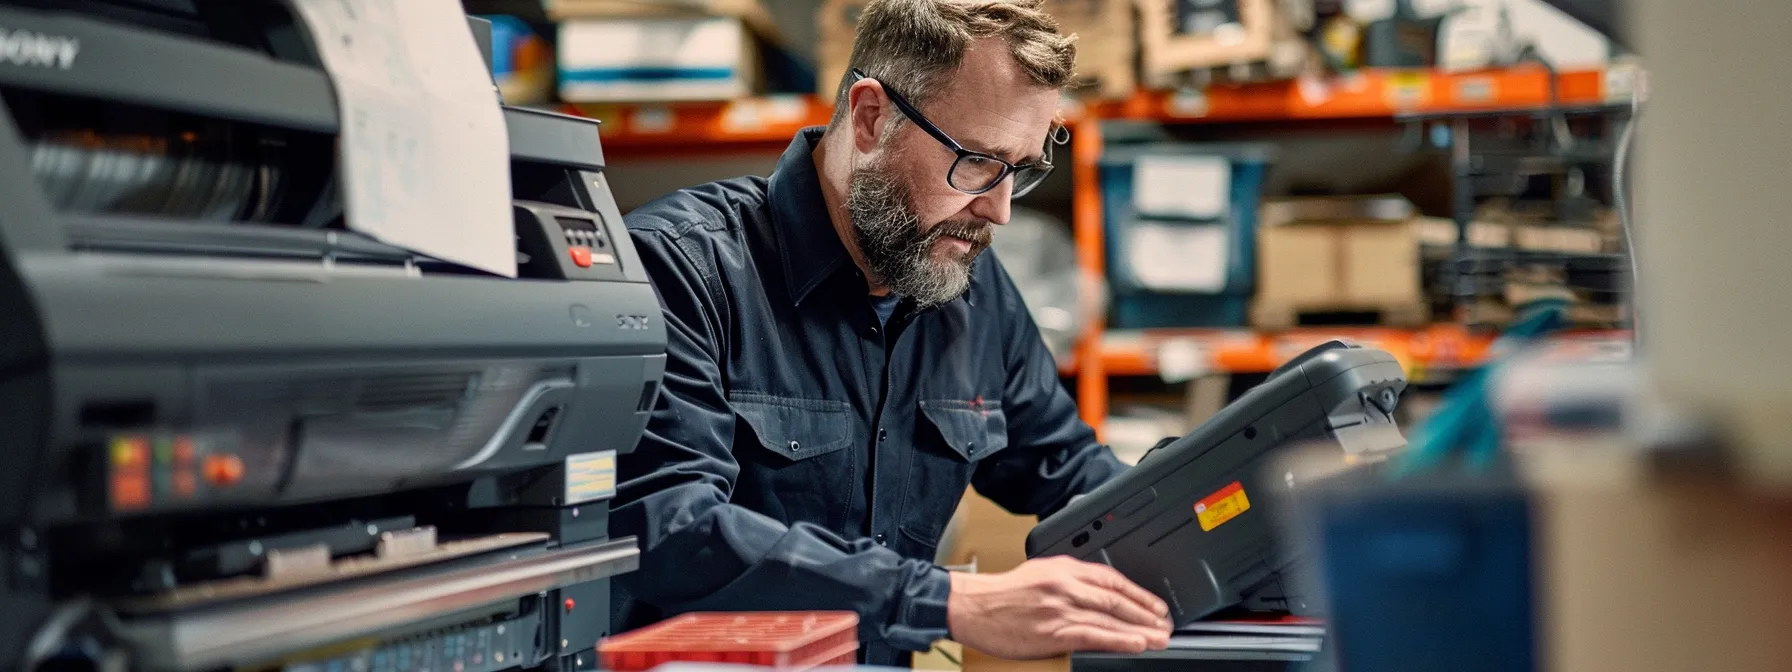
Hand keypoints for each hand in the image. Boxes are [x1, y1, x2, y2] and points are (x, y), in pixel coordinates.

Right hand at [946, 556, 1172, 658]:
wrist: (973, 606)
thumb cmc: (1002, 594)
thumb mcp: (1040, 573)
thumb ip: (1069, 579)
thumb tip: (1099, 593)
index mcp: (1064, 567)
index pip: (1112, 578)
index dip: (1139, 593)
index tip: (1155, 604)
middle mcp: (1066, 584)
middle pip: (1117, 598)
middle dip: (1146, 612)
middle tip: (1166, 623)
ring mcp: (1061, 608)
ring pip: (1111, 617)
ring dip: (1140, 629)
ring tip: (1159, 637)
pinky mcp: (1054, 631)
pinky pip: (1095, 635)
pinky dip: (1119, 640)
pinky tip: (1135, 644)